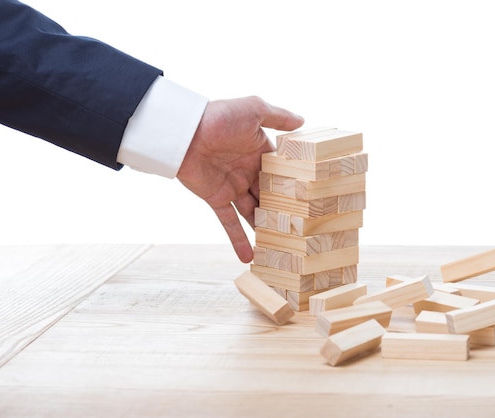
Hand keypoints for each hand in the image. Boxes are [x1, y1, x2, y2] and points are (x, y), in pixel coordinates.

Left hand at [176, 96, 303, 262]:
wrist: (184, 131)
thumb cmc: (220, 116)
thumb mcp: (254, 109)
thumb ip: (278, 117)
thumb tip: (303, 122)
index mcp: (259, 151)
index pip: (280, 172)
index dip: (294, 185)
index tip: (310, 202)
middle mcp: (248, 170)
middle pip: (269, 195)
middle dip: (282, 211)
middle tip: (300, 230)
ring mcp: (233, 186)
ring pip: (253, 212)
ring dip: (265, 228)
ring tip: (282, 246)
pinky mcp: (217, 198)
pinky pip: (229, 222)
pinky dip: (238, 239)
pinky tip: (250, 257)